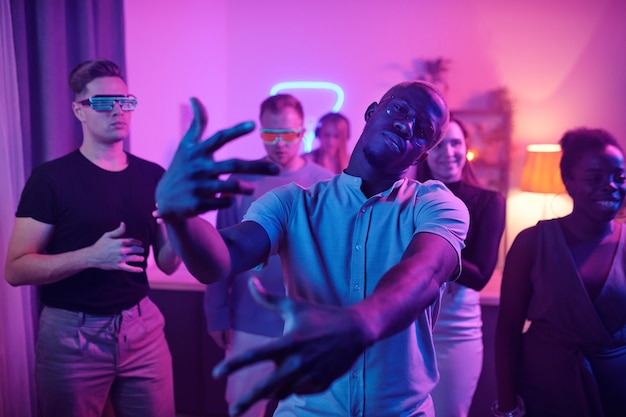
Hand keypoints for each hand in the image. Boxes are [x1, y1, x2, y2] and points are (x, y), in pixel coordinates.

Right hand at [87, 222, 144, 271]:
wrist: (92, 256)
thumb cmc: (100, 245)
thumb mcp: (107, 235)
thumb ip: (118, 231)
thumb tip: (123, 223)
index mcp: (120, 242)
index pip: (132, 241)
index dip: (137, 242)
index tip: (140, 243)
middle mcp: (122, 250)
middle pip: (135, 249)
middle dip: (140, 250)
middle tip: (142, 250)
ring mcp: (121, 258)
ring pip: (134, 258)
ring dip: (139, 258)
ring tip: (142, 258)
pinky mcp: (118, 266)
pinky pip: (129, 268)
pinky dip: (136, 269)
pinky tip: (141, 270)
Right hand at [155, 97, 279, 220]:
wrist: (164, 201)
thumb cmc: (181, 168)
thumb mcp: (186, 146)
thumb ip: (197, 124)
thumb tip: (195, 98)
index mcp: (196, 151)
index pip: (219, 138)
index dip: (236, 131)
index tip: (253, 125)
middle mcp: (198, 168)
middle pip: (233, 165)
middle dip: (257, 166)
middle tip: (276, 168)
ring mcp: (198, 187)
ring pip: (230, 187)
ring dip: (244, 188)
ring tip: (252, 189)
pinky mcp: (198, 204)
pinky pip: (223, 203)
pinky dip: (229, 201)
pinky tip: (228, 200)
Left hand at [213, 278, 370, 415]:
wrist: (356, 331)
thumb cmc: (322, 316)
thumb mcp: (295, 306)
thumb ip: (269, 299)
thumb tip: (251, 281)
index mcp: (288, 342)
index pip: (255, 356)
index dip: (233, 365)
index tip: (216, 373)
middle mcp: (297, 362)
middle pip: (266, 387)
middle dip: (247, 402)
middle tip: (232, 411)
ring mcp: (310, 376)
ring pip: (283, 391)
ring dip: (274, 390)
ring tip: (271, 386)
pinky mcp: (321, 385)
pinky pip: (300, 391)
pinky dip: (294, 386)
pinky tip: (301, 374)